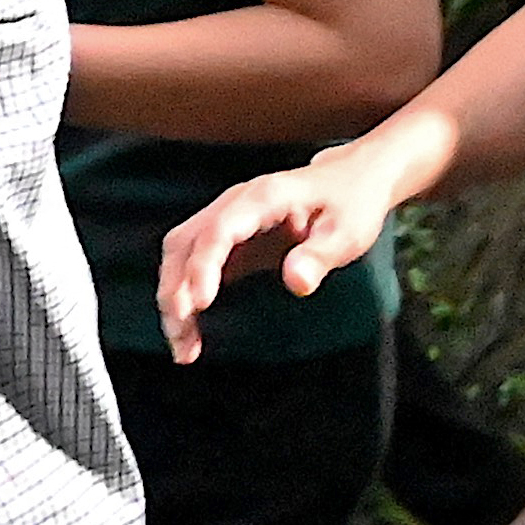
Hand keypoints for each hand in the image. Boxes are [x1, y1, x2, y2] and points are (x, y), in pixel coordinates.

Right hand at [155, 146, 404, 363]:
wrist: (351, 180)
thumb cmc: (350, 203)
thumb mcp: (348, 231)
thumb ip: (320, 255)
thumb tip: (296, 283)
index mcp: (262, 198)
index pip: (218, 231)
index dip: (203, 266)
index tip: (199, 303)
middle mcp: (234, 205)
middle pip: (184, 244)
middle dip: (174, 291)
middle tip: (182, 338)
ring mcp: (226, 219)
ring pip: (180, 254)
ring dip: (173, 296)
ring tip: (183, 344)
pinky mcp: (228, 237)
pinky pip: (192, 262)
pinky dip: (184, 293)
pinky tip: (191, 327)